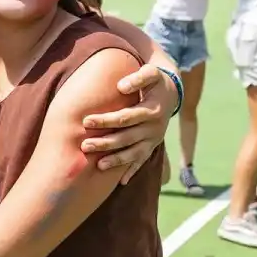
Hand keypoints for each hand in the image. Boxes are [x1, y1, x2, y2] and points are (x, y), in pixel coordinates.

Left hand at [80, 64, 174, 183]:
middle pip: (127, 138)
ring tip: (99, 165)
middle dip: (105, 143)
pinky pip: (142, 161)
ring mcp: (153, 140)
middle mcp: (154, 128)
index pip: (126, 117)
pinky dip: (132, 171)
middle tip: (84, 146)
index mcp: (152, 110)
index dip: (106, 120)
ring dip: (116, 160)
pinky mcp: (152, 146)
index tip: (86, 121)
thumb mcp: (150, 74)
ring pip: (134, 153)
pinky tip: (121, 182)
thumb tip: (120, 86)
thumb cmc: (154, 82)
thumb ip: (137, 78)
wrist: (171, 93)